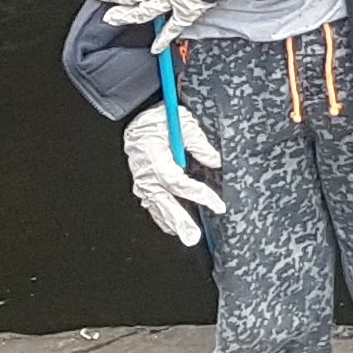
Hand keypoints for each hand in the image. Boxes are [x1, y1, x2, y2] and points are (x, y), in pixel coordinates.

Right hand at [123, 101, 223, 246]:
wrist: (135, 116)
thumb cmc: (156, 118)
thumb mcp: (183, 123)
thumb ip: (199, 144)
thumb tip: (216, 161)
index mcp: (154, 159)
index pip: (179, 183)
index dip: (199, 195)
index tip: (217, 205)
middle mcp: (145, 174)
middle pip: (164, 202)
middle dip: (180, 221)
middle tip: (192, 236)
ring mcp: (142, 179)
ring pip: (157, 206)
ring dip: (171, 222)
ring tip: (185, 236)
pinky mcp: (142, 181)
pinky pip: (152, 202)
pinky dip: (161, 215)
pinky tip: (171, 225)